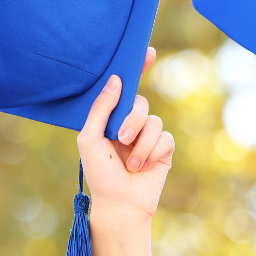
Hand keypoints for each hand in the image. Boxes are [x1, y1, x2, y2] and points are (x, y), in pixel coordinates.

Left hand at [77, 48, 173, 222]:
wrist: (119, 204)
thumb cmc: (99, 174)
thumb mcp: (90, 138)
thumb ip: (101, 109)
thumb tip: (116, 80)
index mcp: (113, 119)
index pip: (127, 89)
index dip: (138, 68)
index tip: (146, 51)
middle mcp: (131, 124)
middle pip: (141, 103)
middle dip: (132, 120)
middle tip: (121, 138)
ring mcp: (149, 137)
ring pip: (154, 122)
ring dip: (141, 144)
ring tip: (131, 164)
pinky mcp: (164, 150)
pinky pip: (165, 139)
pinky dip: (152, 153)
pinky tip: (144, 168)